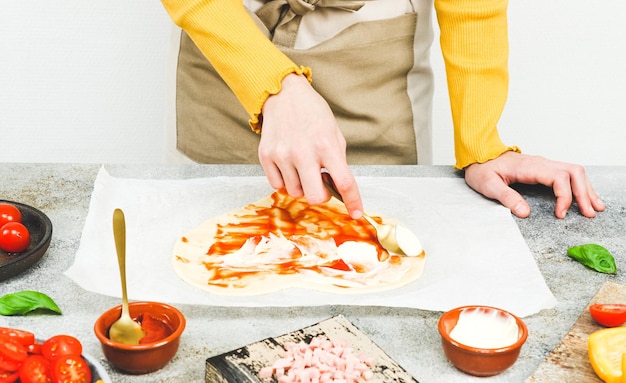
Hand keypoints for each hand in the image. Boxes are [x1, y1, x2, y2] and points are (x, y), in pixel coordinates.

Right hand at [258, 73, 363, 218]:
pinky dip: (285, 180)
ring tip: (302, 165)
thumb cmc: (313, 114)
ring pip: (295, 192)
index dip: (353, 202)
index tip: (356, 213)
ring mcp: (282, 155)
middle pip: (315, 197)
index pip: (344, 182)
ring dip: (302, 185)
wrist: (283, 94)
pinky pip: (277, 185)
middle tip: (321, 183)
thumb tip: (338, 190)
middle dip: (321, 196)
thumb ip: (337, 161)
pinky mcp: (266, 156)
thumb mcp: (334, 133)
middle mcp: (303, 152)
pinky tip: (288, 164)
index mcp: (326, 145)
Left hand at [464, 151, 604, 217]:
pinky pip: (567, 174)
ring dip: (585, 189)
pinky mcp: (542, 168)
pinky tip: (583, 197)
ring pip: (573, 171)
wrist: (477, 155)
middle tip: (589, 213)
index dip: (565, 196)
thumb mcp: (488, 185)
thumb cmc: (482, 169)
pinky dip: (578, 185)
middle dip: (584, 193)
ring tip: (594, 208)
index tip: (560, 214)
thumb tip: (524, 212)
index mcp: (529, 167)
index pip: (559, 177)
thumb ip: (506, 197)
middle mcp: (540, 163)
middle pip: (573, 172)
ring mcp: (543, 164)